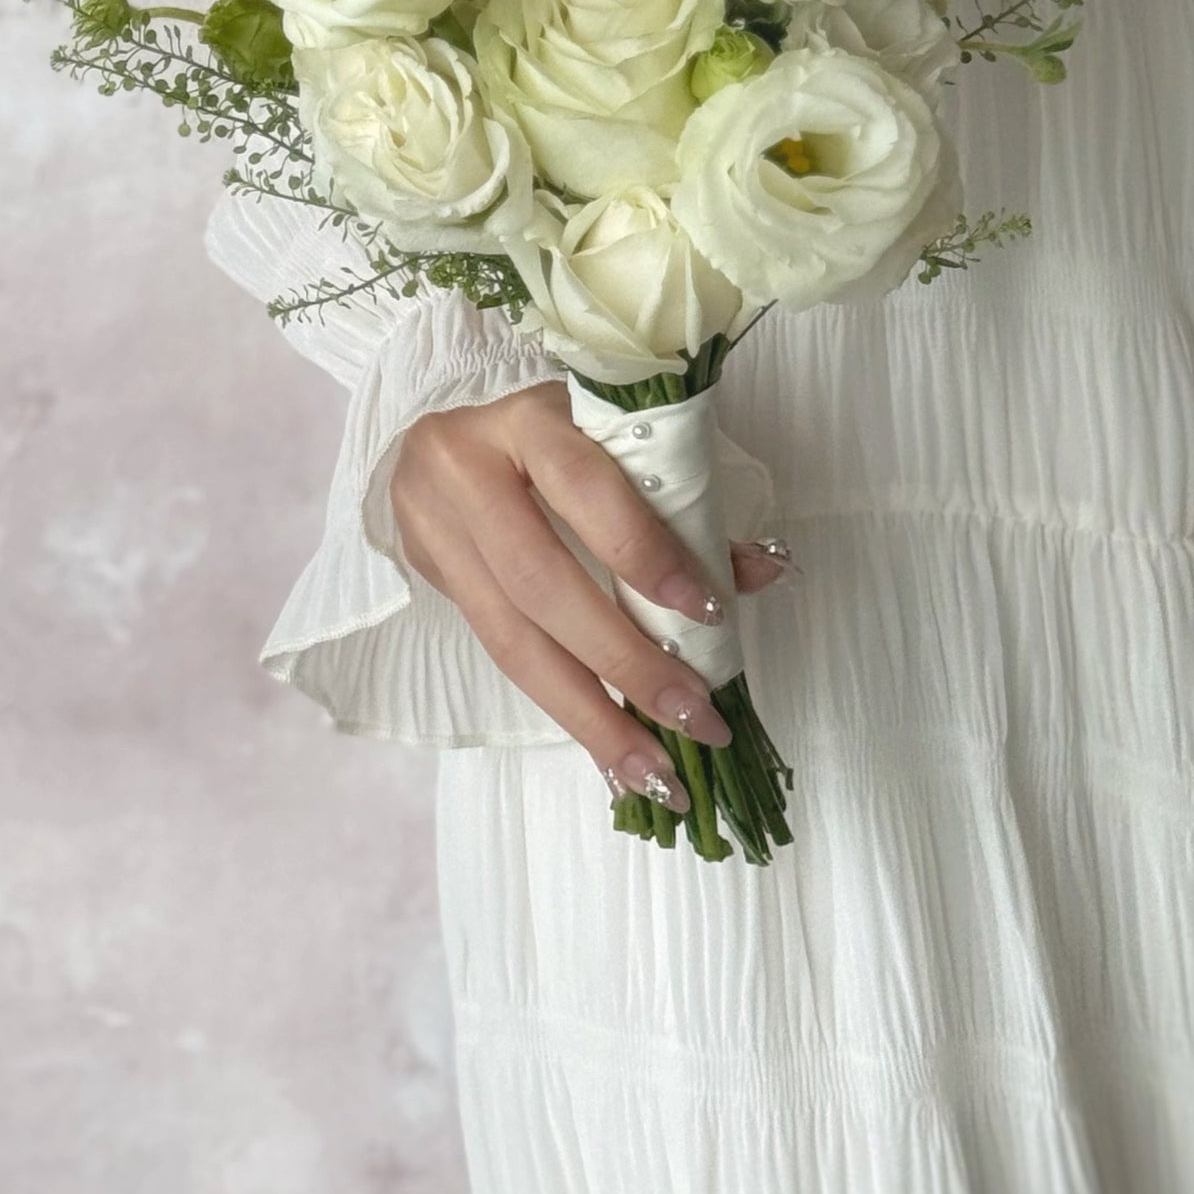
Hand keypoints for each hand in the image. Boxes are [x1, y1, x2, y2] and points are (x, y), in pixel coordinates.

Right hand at [390, 379, 792, 813]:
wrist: (439, 438)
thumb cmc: (553, 431)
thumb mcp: (614, 440)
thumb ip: (680, 501)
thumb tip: (761, 570)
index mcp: (524, 420)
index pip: (585, 489)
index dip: (644, 553)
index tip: (708, 611)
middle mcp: (466, 474)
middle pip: (542, 583)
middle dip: (624, 662)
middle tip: (694, 716)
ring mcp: (437, 531)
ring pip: (512, 641)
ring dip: (591, 717)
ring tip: (652, 773)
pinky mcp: (432, 580)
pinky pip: (500, 657)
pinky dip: (563, 709)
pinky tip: (609, 752)